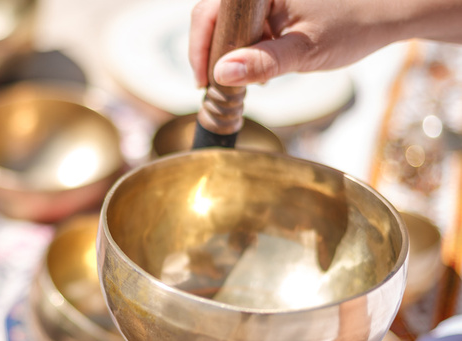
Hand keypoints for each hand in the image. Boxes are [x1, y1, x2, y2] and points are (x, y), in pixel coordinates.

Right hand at [189, 0, 395, 86]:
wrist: (388, 11)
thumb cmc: (354, 25)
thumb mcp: (305, 51)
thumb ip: (263, 62)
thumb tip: (221, 74)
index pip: (208, 13)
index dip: (199, 49)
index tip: (204, 83)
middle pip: (213, 17)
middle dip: (214, 53)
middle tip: (220, 86)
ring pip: (227, 23)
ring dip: (230, 53)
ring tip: (246, 79)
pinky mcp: (271, 2)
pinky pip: (244, 23)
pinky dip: (245, 46)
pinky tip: (260, 65)